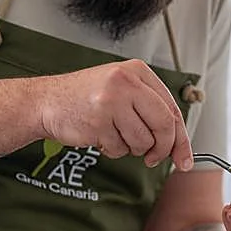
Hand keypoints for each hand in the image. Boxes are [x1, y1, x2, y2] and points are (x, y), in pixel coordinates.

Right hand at [35, 60, 192, 169]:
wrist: (46, 101)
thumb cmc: (87, 98)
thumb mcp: (122, 89)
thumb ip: (150, 108)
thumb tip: (179, 143)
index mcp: (137, 71)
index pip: (172, 109)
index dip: (181, 139)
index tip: (185, 159)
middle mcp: (126, 82)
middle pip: (164, 125)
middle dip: (162, 149)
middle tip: (153, 158)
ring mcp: (112, 101)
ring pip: (142, 141)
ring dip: (132, 148)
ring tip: (114, 134)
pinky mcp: (98, 121)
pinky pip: (119, 149)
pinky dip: (113, 150)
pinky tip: (100, 135)